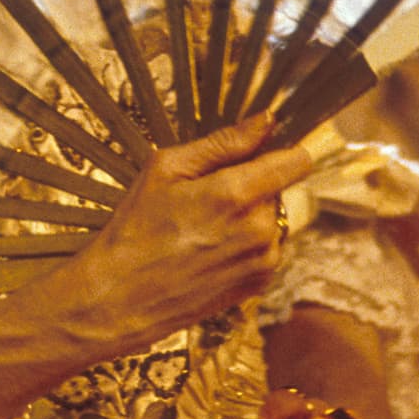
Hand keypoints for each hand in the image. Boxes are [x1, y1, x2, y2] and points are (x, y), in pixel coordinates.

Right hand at [52, 114, 312, 363]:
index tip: (260, 152)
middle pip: (279, 188)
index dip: (281, 150)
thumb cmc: (135, 230)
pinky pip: (267, 247)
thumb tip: (265, 121)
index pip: (297, 161)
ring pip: (273, 217)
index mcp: (237, 194)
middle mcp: (260, 229)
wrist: (121, 297)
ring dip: (249, 216)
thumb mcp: (166, 169)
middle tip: (205, 196)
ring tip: (203, 227)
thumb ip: (223, 143)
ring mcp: (263, 260)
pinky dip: (246, 243)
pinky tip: (209, 249)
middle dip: (251, 184)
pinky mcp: (259, 283)